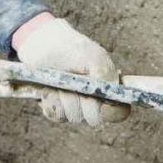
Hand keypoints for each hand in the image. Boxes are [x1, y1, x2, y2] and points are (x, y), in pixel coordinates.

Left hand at [14, 15, 130, 125]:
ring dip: (65, 97)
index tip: (98, 98)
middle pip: (94, 118)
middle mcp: (94, 102)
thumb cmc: (72, 48)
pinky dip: (52, 100)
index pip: (120, 112)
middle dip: (84, 101)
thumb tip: (108, 101)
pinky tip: (49, 87)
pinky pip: (56, 115)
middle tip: (75, 82)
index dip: (111, 111)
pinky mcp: (56, 108)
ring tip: (61, 80)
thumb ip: (106, 76)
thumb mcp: (94, 57)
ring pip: (74, 116)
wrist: (42, 44)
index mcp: (109, 89)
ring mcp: (75, 106)